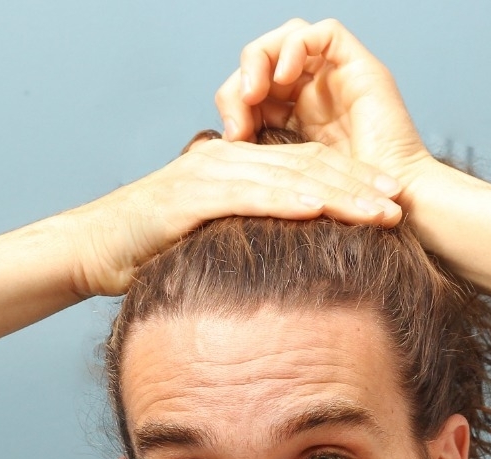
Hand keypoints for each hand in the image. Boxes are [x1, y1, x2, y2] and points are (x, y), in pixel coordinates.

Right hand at [63, 135, 402, 296]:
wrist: (90, 249)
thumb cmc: (147, 253)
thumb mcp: (209, 241)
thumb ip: (247, 239)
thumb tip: (290, 265)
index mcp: (235, 168)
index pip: (304, 167)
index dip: (352, 180)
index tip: (391, 201)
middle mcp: (225, 161)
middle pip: (306, 166)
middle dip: (358, 183)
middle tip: (400, 203)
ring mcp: (206, 175)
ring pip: (285, 177)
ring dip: (336, 192)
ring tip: (376, 209)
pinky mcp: (187, 197)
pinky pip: (245, 194)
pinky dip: (283, 199)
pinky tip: (317, 207)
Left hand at [215, 19, 434, 188]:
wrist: (388, 212)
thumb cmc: (341, 210)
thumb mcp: (281, 180)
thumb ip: (253, 159)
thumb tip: (211, 151)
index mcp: (293, 115)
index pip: (252, 86)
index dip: (233, 101)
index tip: (230, 137)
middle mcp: (315, 91)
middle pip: (266, 57)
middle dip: (242, 79)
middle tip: (237, 116)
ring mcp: (338, 77)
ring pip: (290, 36)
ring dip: (262, 59)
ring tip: (254, 93)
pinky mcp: (361, 67)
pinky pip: (325, 32)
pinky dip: (297, 48)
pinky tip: (281, 81)